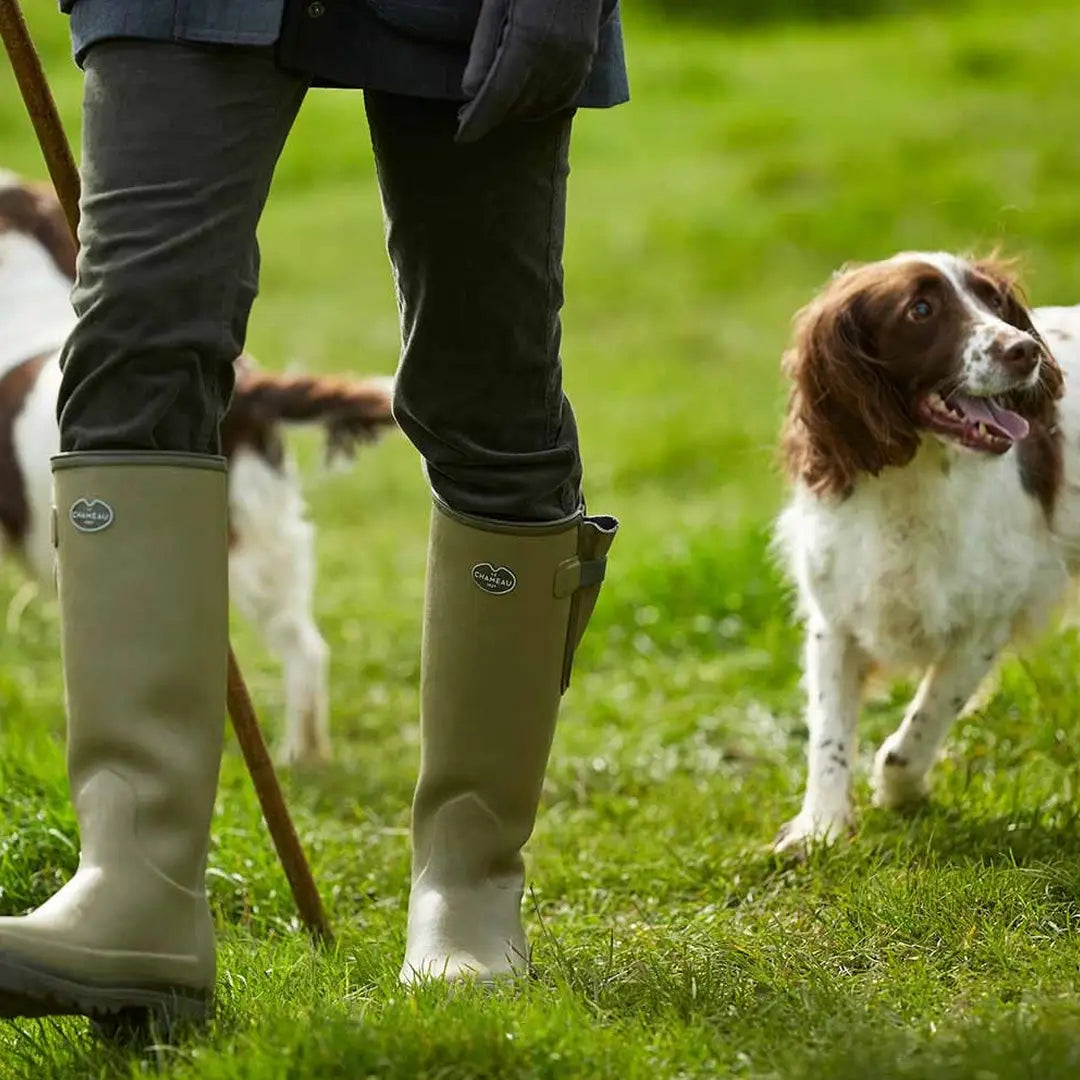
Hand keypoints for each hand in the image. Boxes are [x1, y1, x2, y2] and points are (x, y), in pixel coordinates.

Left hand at [456, 0, 603, 143]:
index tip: (461, 137)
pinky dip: (542, 106)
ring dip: (515, 114)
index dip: (477, 122)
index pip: (497, 98)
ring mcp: (575, 59)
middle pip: (517, 106)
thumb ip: (484, 47)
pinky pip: (564, 97)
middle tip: (468, 115)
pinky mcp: (587, 56)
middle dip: (491, 116)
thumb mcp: (496, 1)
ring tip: (494, 109)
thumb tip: (470, 91)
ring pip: (540, 107)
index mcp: (527, 41)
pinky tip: (526, 104)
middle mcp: (554, 57)